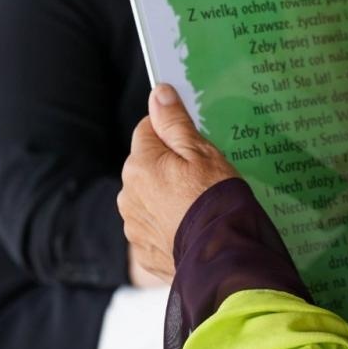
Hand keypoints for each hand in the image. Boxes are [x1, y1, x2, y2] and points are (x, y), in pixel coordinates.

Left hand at [118, 86, 238, 282]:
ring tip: (197, 205)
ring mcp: (133, 224)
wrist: (220, 255)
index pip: (147, 129)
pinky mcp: (143, 248)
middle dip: (168, 165)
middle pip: (146, 164)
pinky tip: (190, 226)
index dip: (173, 133)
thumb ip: (175, 123)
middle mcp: (127, 193)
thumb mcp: (201, 153)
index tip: (194, 144)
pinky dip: (167, 223)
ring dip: (166, 195)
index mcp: (140, 164)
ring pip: (148, 195)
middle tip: (201, 177)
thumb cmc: (215, 199)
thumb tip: (158, 93)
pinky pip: (153, 225)